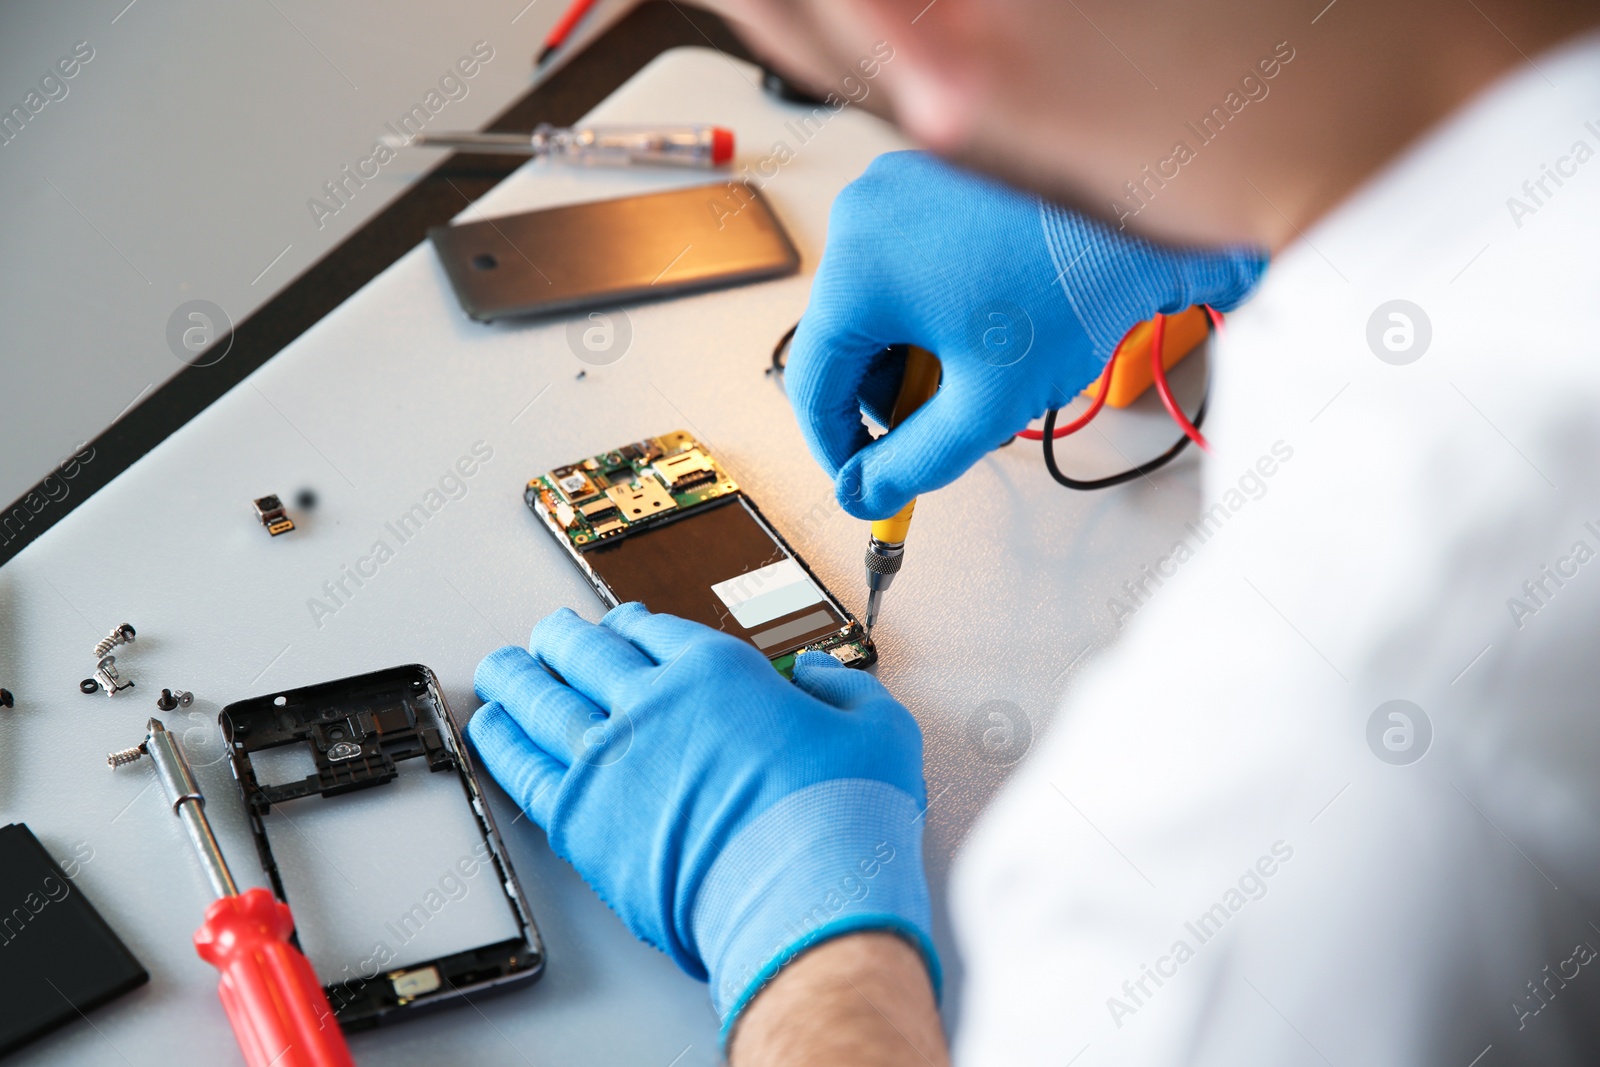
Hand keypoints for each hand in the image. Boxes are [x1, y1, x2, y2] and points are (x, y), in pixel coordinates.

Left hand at [467, 604, 937, 1036]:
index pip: (653, 630)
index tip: (622, 628)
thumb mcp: (877, 729)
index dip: (631, 625)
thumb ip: (845, 689)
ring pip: (540, 698)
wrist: (802, 899)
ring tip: (502, 669)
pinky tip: (492, 729)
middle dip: (562, 638)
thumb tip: (820, 675)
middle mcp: (652, 705)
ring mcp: (608, 760)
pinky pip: (520, 765)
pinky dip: (501, 740)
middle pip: (585, 652)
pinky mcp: (580, 819)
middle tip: (550, 636)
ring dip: (517, 676)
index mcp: (716, 673)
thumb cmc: (838, 821)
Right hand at [787, 150, 1267, 517]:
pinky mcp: (925, 180)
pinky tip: (981, 325)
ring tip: (979, 366)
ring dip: (912, 354)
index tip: (866, 478)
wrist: (1144, 211)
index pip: (811, 382)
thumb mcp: (986, 403)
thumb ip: (913, 463)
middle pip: (843, 344)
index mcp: (857, 270)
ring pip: (871, 308)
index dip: (837, 446)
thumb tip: (864, 492)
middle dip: (890, 395)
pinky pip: (898, 267)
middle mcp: (860, 216)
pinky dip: (927, 310)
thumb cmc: (1074, 286)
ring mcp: (892, 191)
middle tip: (948, 420)